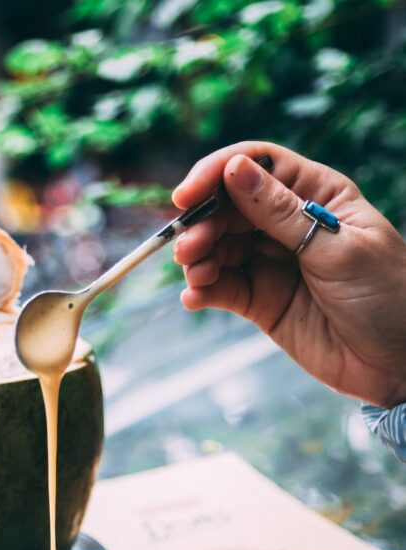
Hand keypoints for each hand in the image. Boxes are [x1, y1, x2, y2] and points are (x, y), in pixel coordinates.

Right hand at [172, 141, 405, 408]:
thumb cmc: (386, 296)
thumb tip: (233, 169)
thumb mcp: (335, 249)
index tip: (186, 196)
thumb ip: (280, 213)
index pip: (258, 166)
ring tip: (196, 275)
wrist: (398, 361)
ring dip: (198, 258)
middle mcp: (288, 223)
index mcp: (316, 194)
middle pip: (229, 208)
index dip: (218, 173)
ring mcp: (271, 263)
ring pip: (219, 248)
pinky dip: (202, 290)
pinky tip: (195, 297)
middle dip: (203, 224)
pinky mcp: (260, 301)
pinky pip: (222, 288)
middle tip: (188, 249)